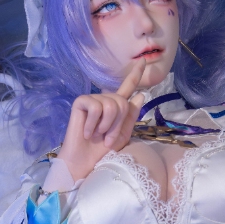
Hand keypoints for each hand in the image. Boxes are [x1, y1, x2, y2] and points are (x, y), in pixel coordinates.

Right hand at [57, 59, 145, 181]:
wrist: (84, 162)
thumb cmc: (101, 152)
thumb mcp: (122, 135)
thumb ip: (131, 116)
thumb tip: (141, 94)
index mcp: (116, 107)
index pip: (128, 87)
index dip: (136, 74)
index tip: (143, 60)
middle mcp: (104, 100)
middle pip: (123, 102)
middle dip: (118, 124)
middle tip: (107, 138)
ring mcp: (92, 100)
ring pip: (112, 105)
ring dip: (107, 126)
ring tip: (98, 135)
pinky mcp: (80, 102)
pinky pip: (96, 107)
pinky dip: (94, 124)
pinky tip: (87, 132)